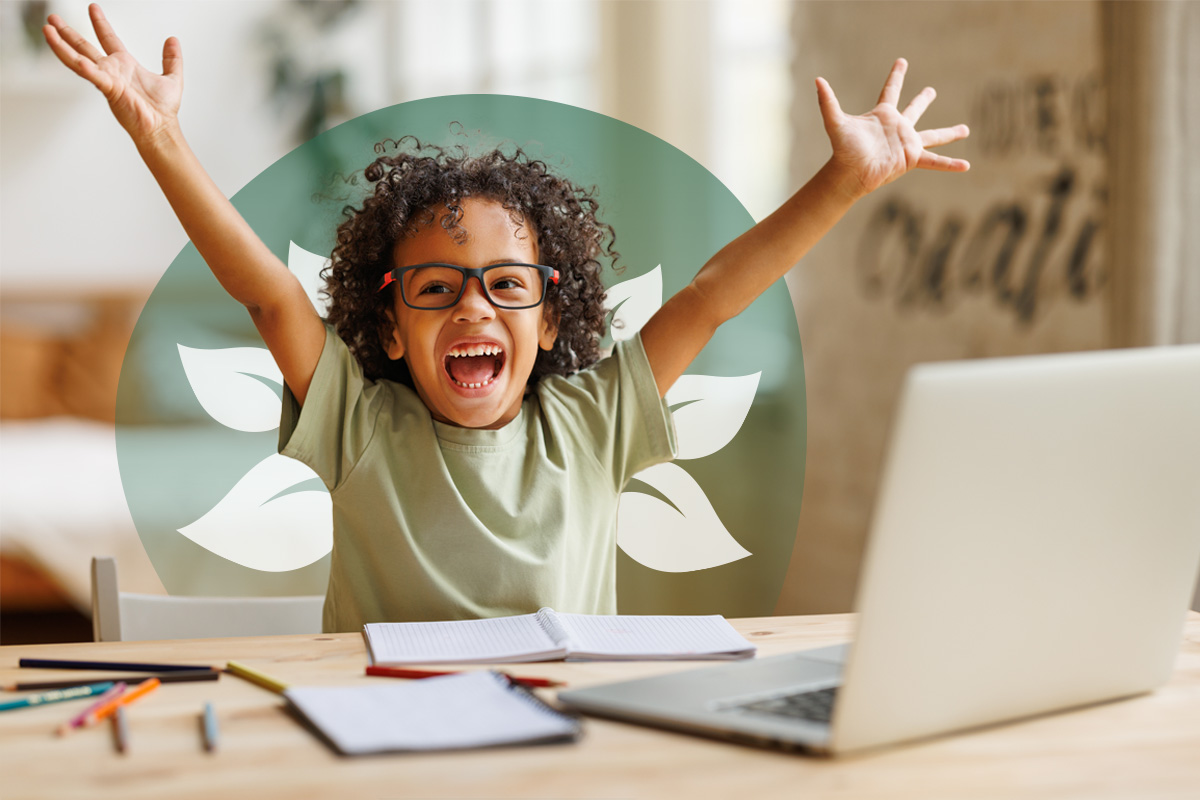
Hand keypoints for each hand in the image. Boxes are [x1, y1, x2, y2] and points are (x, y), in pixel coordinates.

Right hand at [43, 4, 181, 142]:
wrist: (161, 127)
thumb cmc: (163, 109)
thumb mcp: (172, 77)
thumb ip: (172, 59)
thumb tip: (173, 40)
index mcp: (124, 65)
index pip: (108, 38)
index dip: (100, 23)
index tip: (93, 7)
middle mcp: (112, 70)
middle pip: (84, 47)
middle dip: (68, 33)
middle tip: (52, 18)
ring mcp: (107, 79)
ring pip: (78, 59)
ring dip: (61, 45)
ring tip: (48, 30)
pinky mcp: (109, 89)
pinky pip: (92, 74)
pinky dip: (82, 66)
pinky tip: (70, 54)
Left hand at [817, 58, 968, 197]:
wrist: (850, 173)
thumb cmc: (843, 150)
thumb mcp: (836, 122)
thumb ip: (828, 102)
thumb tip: (817, 80)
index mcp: (883, 115)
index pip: (892, 89)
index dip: (896, 75)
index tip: (902, 61)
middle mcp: (897, 127)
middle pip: (914, 109)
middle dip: (923, 100)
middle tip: (931, 91)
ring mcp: (906, 143)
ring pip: (933, 135)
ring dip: (950, 133)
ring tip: (966, 129)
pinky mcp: (912, 158)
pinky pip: (934, 161)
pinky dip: (949, 164)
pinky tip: (965, 166)